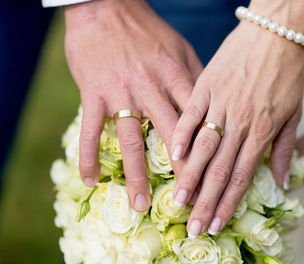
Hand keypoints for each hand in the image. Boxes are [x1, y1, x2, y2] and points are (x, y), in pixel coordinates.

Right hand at [64, 0, 201, 210]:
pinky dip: (88, 156)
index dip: (208, 153)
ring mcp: (122, 92)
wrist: (108, 7)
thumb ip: (198, 79)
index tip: (215, 179)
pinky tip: (90, 180)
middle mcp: (152, 89)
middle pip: (171, 137)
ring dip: (136, 174)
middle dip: (181, 172)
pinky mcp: (94, 93)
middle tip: (187, 204)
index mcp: (177, 78)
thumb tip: (215, 106)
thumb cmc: (150, 30)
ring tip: (139, 204)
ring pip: (131, 140)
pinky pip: (90, 130)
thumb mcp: (182, 49)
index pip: (198, 123)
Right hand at [171, 20, 303, 236]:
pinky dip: (182, 133)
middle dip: (206, 201)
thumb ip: (285, 148)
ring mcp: (221, 103)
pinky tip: (175, 153)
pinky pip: (191, 112)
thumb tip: (282, 182)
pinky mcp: (206, 85)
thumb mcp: (294, 112)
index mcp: (261, 130)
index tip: (216, 223)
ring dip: (190, 175)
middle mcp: (239, 121)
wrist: (275, 32)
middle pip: (220, 169)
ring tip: (178, 199)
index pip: (242, 175)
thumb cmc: (287, 72)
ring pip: (203, 146)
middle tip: (193, 224)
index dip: (228, 203)